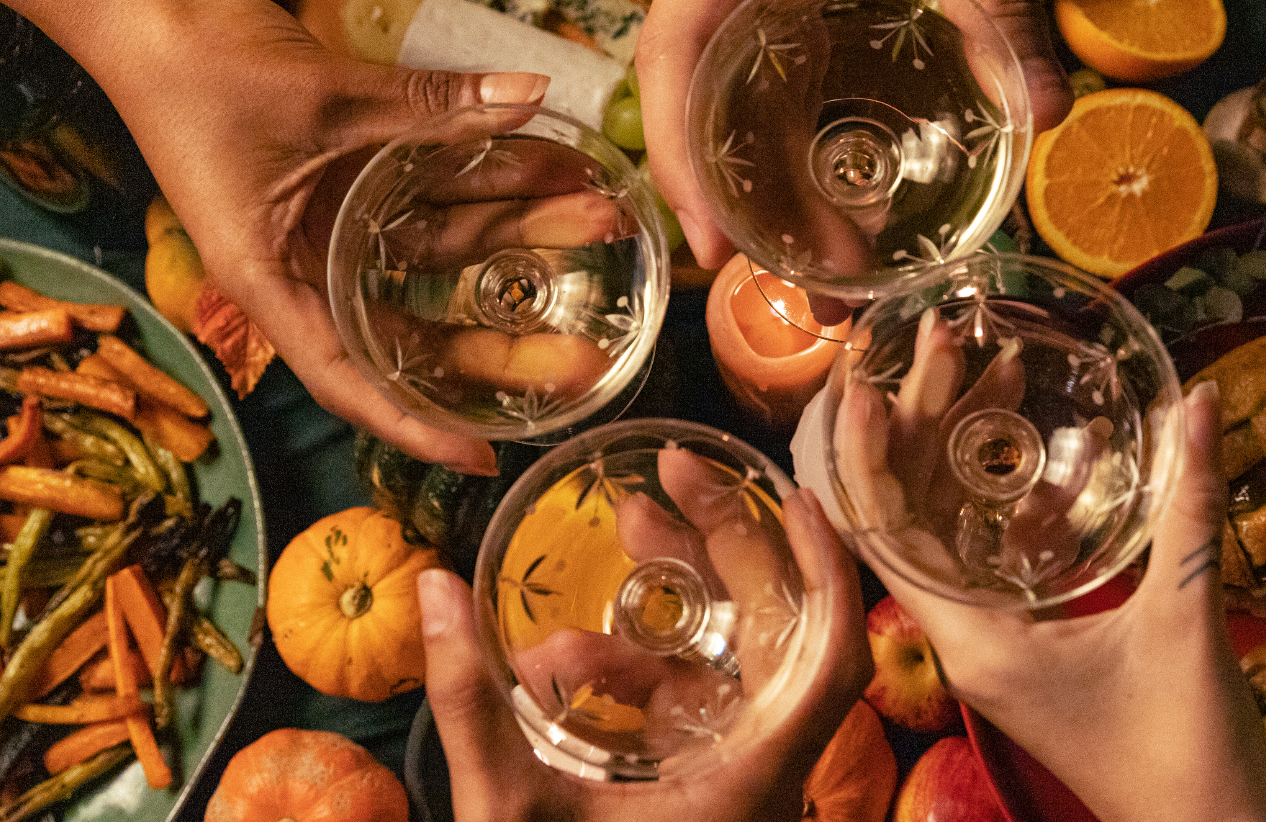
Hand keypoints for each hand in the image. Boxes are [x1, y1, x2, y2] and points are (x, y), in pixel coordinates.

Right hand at [0, 0, 626, 472]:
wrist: (147, 12)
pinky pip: (426, 199)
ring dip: (515, 236)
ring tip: (599, 218)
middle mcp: (305, 267)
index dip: (415, 425)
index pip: (350, 378)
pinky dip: (482, 187)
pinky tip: (548, 171)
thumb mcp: (326, 95)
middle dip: (502, 338)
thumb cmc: (203, 70)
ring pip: (436, 253)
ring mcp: (329, 225)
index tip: (482, 458)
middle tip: (588, 352)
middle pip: (413, 327)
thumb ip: (430, 105)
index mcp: (273, 281)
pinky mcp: (346, 181)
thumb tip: (531, 94)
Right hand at [418, 486, 871, 820]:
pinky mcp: (702, 802)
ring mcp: (735, 790)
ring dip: (675, 604)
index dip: (831, 571)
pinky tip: (567, 655)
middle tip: (665, 476)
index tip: (795, 495)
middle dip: (726, 547)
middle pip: (779, 637)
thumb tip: (431, 587)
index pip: (834, 661)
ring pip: (730, 671)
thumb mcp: (505, 811)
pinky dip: (645, 673)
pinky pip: (694, 715)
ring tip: (620, 531)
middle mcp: (763, 777)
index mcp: (753, 779)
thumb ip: (468, 701)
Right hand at [636, 0, 1071, 268]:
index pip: (676, 47)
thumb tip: (1042, 112)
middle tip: (812, 294)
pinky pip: (797, 69)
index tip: (718, 243)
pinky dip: (818, 140)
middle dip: (744, 201)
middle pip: (707, 93)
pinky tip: (859, 197)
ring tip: (843, 273)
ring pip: (750, 93)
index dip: (682, 152)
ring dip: (783, 185)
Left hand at [838, 368, 1265, 821]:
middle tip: (943, 341)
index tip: (865, 380)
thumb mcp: (1187, 618)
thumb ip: (1192, 507)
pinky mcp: (1029, 649)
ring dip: (971, 456)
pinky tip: (1057, 458)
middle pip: (914, 516)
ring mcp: (994, 645)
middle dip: (925, 425)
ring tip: (997, 371)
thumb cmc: (1184, 750)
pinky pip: (999, 560)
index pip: (884, 534)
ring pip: (956, 532)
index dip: (868, 455)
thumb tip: (1203, 400)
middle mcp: (967, 640)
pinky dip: (1018, 506)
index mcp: (973, 640)